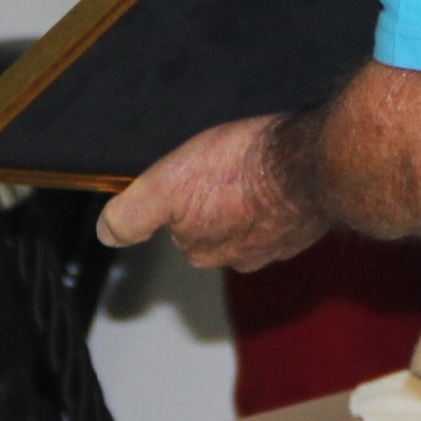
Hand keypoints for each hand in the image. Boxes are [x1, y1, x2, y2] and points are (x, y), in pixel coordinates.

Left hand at [99, 114, 332, 269]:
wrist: (313, 161)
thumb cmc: (244, 167)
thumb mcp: (166, 183)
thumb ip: (130, 215)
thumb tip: (107, 233)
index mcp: (202, 250)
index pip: (179, 226)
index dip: (183, 195)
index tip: (195, 172)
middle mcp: (240, 259)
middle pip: (216, 226)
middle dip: (219, 201)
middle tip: (227, 166)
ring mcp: (278, 246)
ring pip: (253, 223)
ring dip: (253, 201)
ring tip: (258, 169)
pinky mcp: (309, 230)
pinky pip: (287, 215)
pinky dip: (283, 200)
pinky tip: (284, 177)